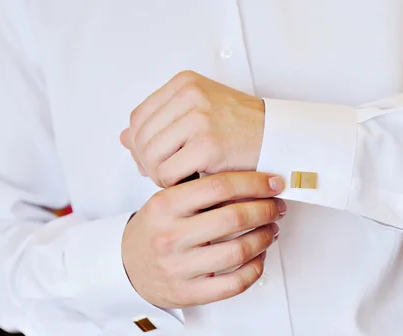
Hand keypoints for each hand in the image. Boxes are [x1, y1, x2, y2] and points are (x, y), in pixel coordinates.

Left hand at [120, 70, 264, 187]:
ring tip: (179, 178)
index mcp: (184, 83)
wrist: (280, 137)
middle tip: (165, 174)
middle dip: (147, 162)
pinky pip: (168, 173)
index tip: (153, 160)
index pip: (138, 117)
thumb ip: (162, 123)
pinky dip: (173, 183)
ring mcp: (198, 119)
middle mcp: (188, 95)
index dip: (139, 144)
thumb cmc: (241, 128)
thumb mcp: (199, 114)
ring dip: (159, 175)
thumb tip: (122, 138)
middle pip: (140, 138)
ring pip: (150, 156)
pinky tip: (189, 182)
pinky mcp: (207, 146)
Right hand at [122, 172, 285, 307]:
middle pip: (234, 218)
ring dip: (265, 237)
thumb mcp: (166, 201)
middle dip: (265, 210)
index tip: (273, 183)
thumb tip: (253, 179)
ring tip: (271, 229)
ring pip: (238, 251)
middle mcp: (170, 236)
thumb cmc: (156, 230)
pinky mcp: (188, 293)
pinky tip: (260, 256)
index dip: (253, 183)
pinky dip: (256, 268)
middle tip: (276, 206)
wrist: (127, 267)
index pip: (218, 187)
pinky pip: (234, 283)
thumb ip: (200, 190)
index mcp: (164, 205)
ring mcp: (179, 268)